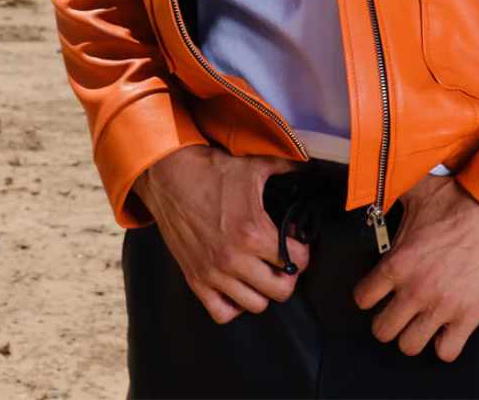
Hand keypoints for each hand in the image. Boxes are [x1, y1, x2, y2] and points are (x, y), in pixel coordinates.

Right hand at [133, 145, 311, 323]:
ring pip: (255, 305)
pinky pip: (222, 312)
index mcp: (253, 232)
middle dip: (289, 275)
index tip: (299, 245)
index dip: (304, 253)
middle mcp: (234, 259)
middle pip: (281, 290)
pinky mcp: (195, 280)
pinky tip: (239, 286)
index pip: (296, 261)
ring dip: (264, 290)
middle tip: (285, 261)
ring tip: (263, 273)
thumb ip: (286, 168)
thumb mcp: (254, 166)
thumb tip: (307, 166)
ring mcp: (214, 273)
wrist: (171, 178)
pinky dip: (234, 305)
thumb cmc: (212, 172)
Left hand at [352, 172, 478, 362]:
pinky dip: (444, 344)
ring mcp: (441, 307)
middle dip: (388, 320)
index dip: (368, 295)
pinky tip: (446, 328)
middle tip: (398, 309)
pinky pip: (446, 352)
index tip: (376, 292)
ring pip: (409, 346)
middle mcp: (415, 290)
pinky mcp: (468, 317)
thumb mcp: (419, 192)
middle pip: (382, 330)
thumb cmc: (460, 201)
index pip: (363, 299)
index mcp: (397, 263)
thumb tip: (379, 185)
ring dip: (413, 334)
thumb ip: (393, 193)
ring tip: (420, 320)